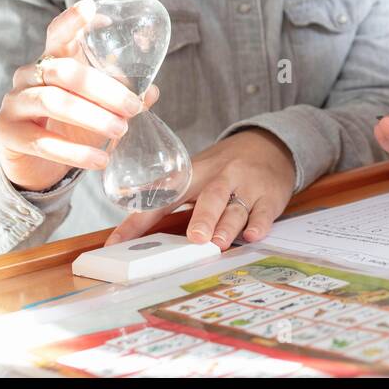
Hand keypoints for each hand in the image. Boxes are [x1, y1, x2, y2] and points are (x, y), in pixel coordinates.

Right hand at [0, 0, 159, 191]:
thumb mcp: (95, 106)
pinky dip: (76, 152)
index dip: (72, 21)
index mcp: (51, 60)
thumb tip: (151, 91)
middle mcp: (28, 75)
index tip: (92, 8)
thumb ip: (121, 95)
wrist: (31, 160)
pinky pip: (44, 142)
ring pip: (53, 102)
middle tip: (132, 107)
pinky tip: (101, 159)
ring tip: (121, 129)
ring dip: (92, 116)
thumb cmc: (69, 123)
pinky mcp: (7, 132)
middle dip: (104, 89)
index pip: (57, 34)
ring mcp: (14, 102)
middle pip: (64, 71)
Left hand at [105, 129, 295, 248]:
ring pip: (237, 207)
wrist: (271, 146)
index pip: (165, 195)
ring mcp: (248, 187)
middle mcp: (223, 177)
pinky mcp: (270, 197)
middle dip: (203, 217)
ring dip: (227, 225)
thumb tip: (134, 231)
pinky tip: (253, 235)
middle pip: (211, 195)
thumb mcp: (199, 174)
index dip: (141, 218)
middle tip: (195, 238)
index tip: (118, 241)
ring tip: (219, 242)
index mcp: (197, 173)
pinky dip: (259, 224)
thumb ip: (173, 199)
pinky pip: (264, 212)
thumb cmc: (226, 168)